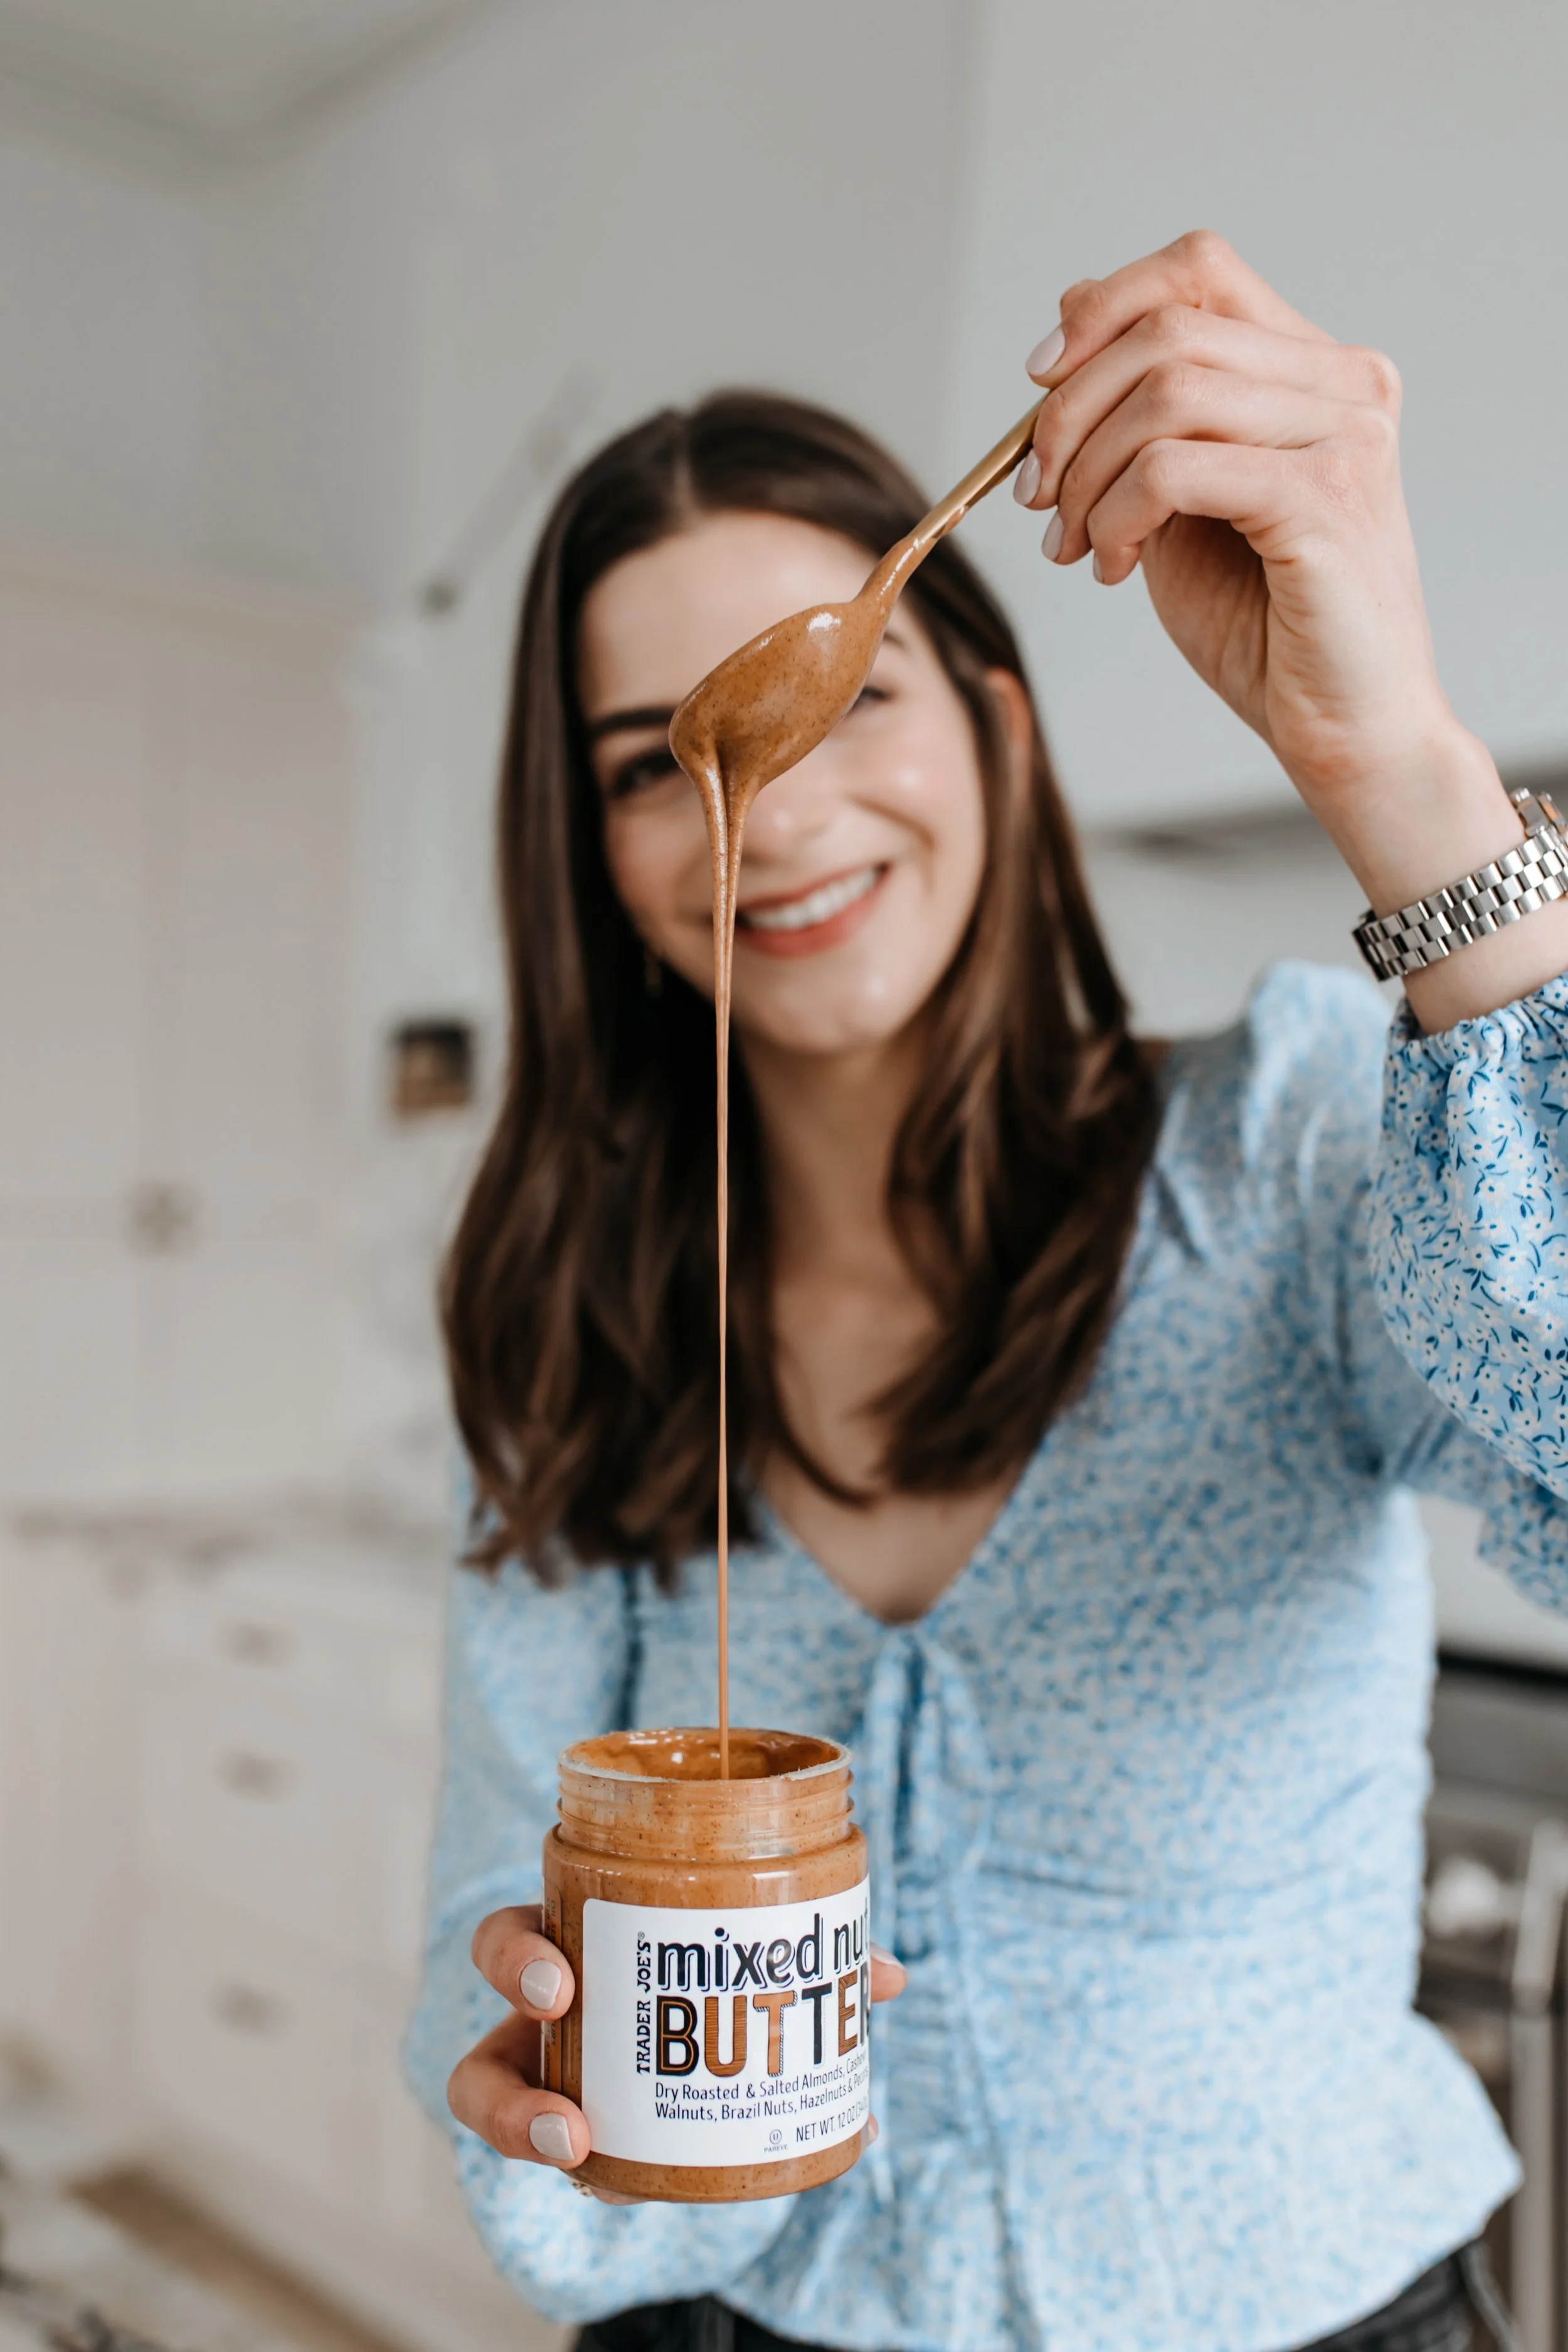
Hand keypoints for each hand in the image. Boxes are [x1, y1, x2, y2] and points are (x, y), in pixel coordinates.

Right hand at [447, 1904, 907, 2202]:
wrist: (695, 2046)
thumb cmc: (699, 1973)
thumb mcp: (730, 1949)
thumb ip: (799, 1957)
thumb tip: (884, 1975)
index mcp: (572, 1954)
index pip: (509, 1945)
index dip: (517, 1964)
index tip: (559, 1986)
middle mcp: (545, 2031)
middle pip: (486, 2057)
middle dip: (510, 2094)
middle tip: (568, 2107)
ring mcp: (557, 2094)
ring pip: (506, 2125)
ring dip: (532, 2138)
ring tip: (580, 2154)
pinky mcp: (589, 2154)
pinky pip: (589, 2177)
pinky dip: (627, 2180)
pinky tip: (673, 2183)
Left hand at [1016, 229, 1567, 1027]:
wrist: (1344, 732)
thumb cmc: (1267, 628)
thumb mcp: (1182, 504)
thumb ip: (1145, 420)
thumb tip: (1071, 320)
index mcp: (1315, 371)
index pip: (1198, 271)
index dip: (1104, 307)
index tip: (1040, 382)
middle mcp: (1343, 386)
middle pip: (1167, 331)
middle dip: (1069, 416)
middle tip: (1038, 501)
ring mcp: (1343, 437)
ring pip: (1165, 393)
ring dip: (1087, 474)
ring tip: (1076, 545)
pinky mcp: (1324, 499)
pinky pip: (1176, 467)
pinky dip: (1117, 515)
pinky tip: (1110, 568)